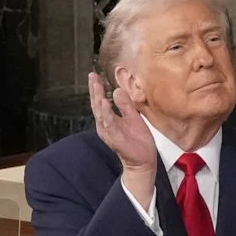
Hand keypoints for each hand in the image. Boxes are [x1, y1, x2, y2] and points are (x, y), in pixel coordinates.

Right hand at [88, 71, 156, 208]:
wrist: (143, 160)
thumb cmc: (137, 140)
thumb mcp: (133, 117)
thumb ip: (125, 105)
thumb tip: (117, 89)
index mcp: (109, 119)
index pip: (100, 101)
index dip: (97, 88)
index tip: (94, 75)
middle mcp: (105, 125)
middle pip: (97, 105)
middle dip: (94, 90)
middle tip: (92, 76)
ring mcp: (109, 132)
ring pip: (101, 113)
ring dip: (98, 99)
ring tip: (97, 86)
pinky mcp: (115, 138)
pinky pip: (109, 125)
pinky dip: (106, 114)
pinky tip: (105, 104)